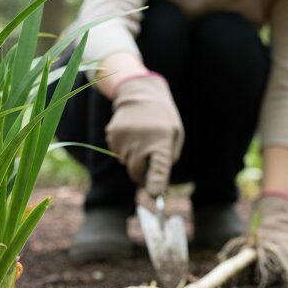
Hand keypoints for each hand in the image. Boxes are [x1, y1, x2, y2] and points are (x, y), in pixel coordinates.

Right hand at [104, 74, 183, 195]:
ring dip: (133, 157)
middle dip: (141, 174)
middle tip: (147, 162)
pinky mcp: (112, 135)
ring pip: (125, 162)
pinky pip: (117, 152)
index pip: (159, 168)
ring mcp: (124, 138)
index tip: (155, 195)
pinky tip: (131, 133)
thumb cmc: (163, 118)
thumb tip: (155, 180)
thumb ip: (168, 158)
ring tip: (141, 137)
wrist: (140, 93)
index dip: (156, 183)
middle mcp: (141, 141)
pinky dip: (124, 148)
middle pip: (136, 171)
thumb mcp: (175, 135)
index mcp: (162, 141)